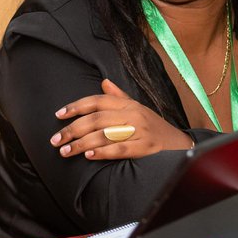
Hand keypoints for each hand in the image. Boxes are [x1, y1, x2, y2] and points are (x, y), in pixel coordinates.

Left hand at [50, 79, 192, 159]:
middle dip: (72, 129)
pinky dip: (103, 152)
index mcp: (128, 104)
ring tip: (65, 151)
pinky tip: (89, 155)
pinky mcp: (146, 147)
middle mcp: (133, 114)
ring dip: (81, 143)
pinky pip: (121, 149)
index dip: (76, 107)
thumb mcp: (138, 108)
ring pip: (105, 134)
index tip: (58, 115)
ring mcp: (140, 130)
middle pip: (96, 119)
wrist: (182, 144)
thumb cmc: (154, 127)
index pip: (97, 101)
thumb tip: (103, 82)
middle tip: (55, 139)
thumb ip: (118, 97)